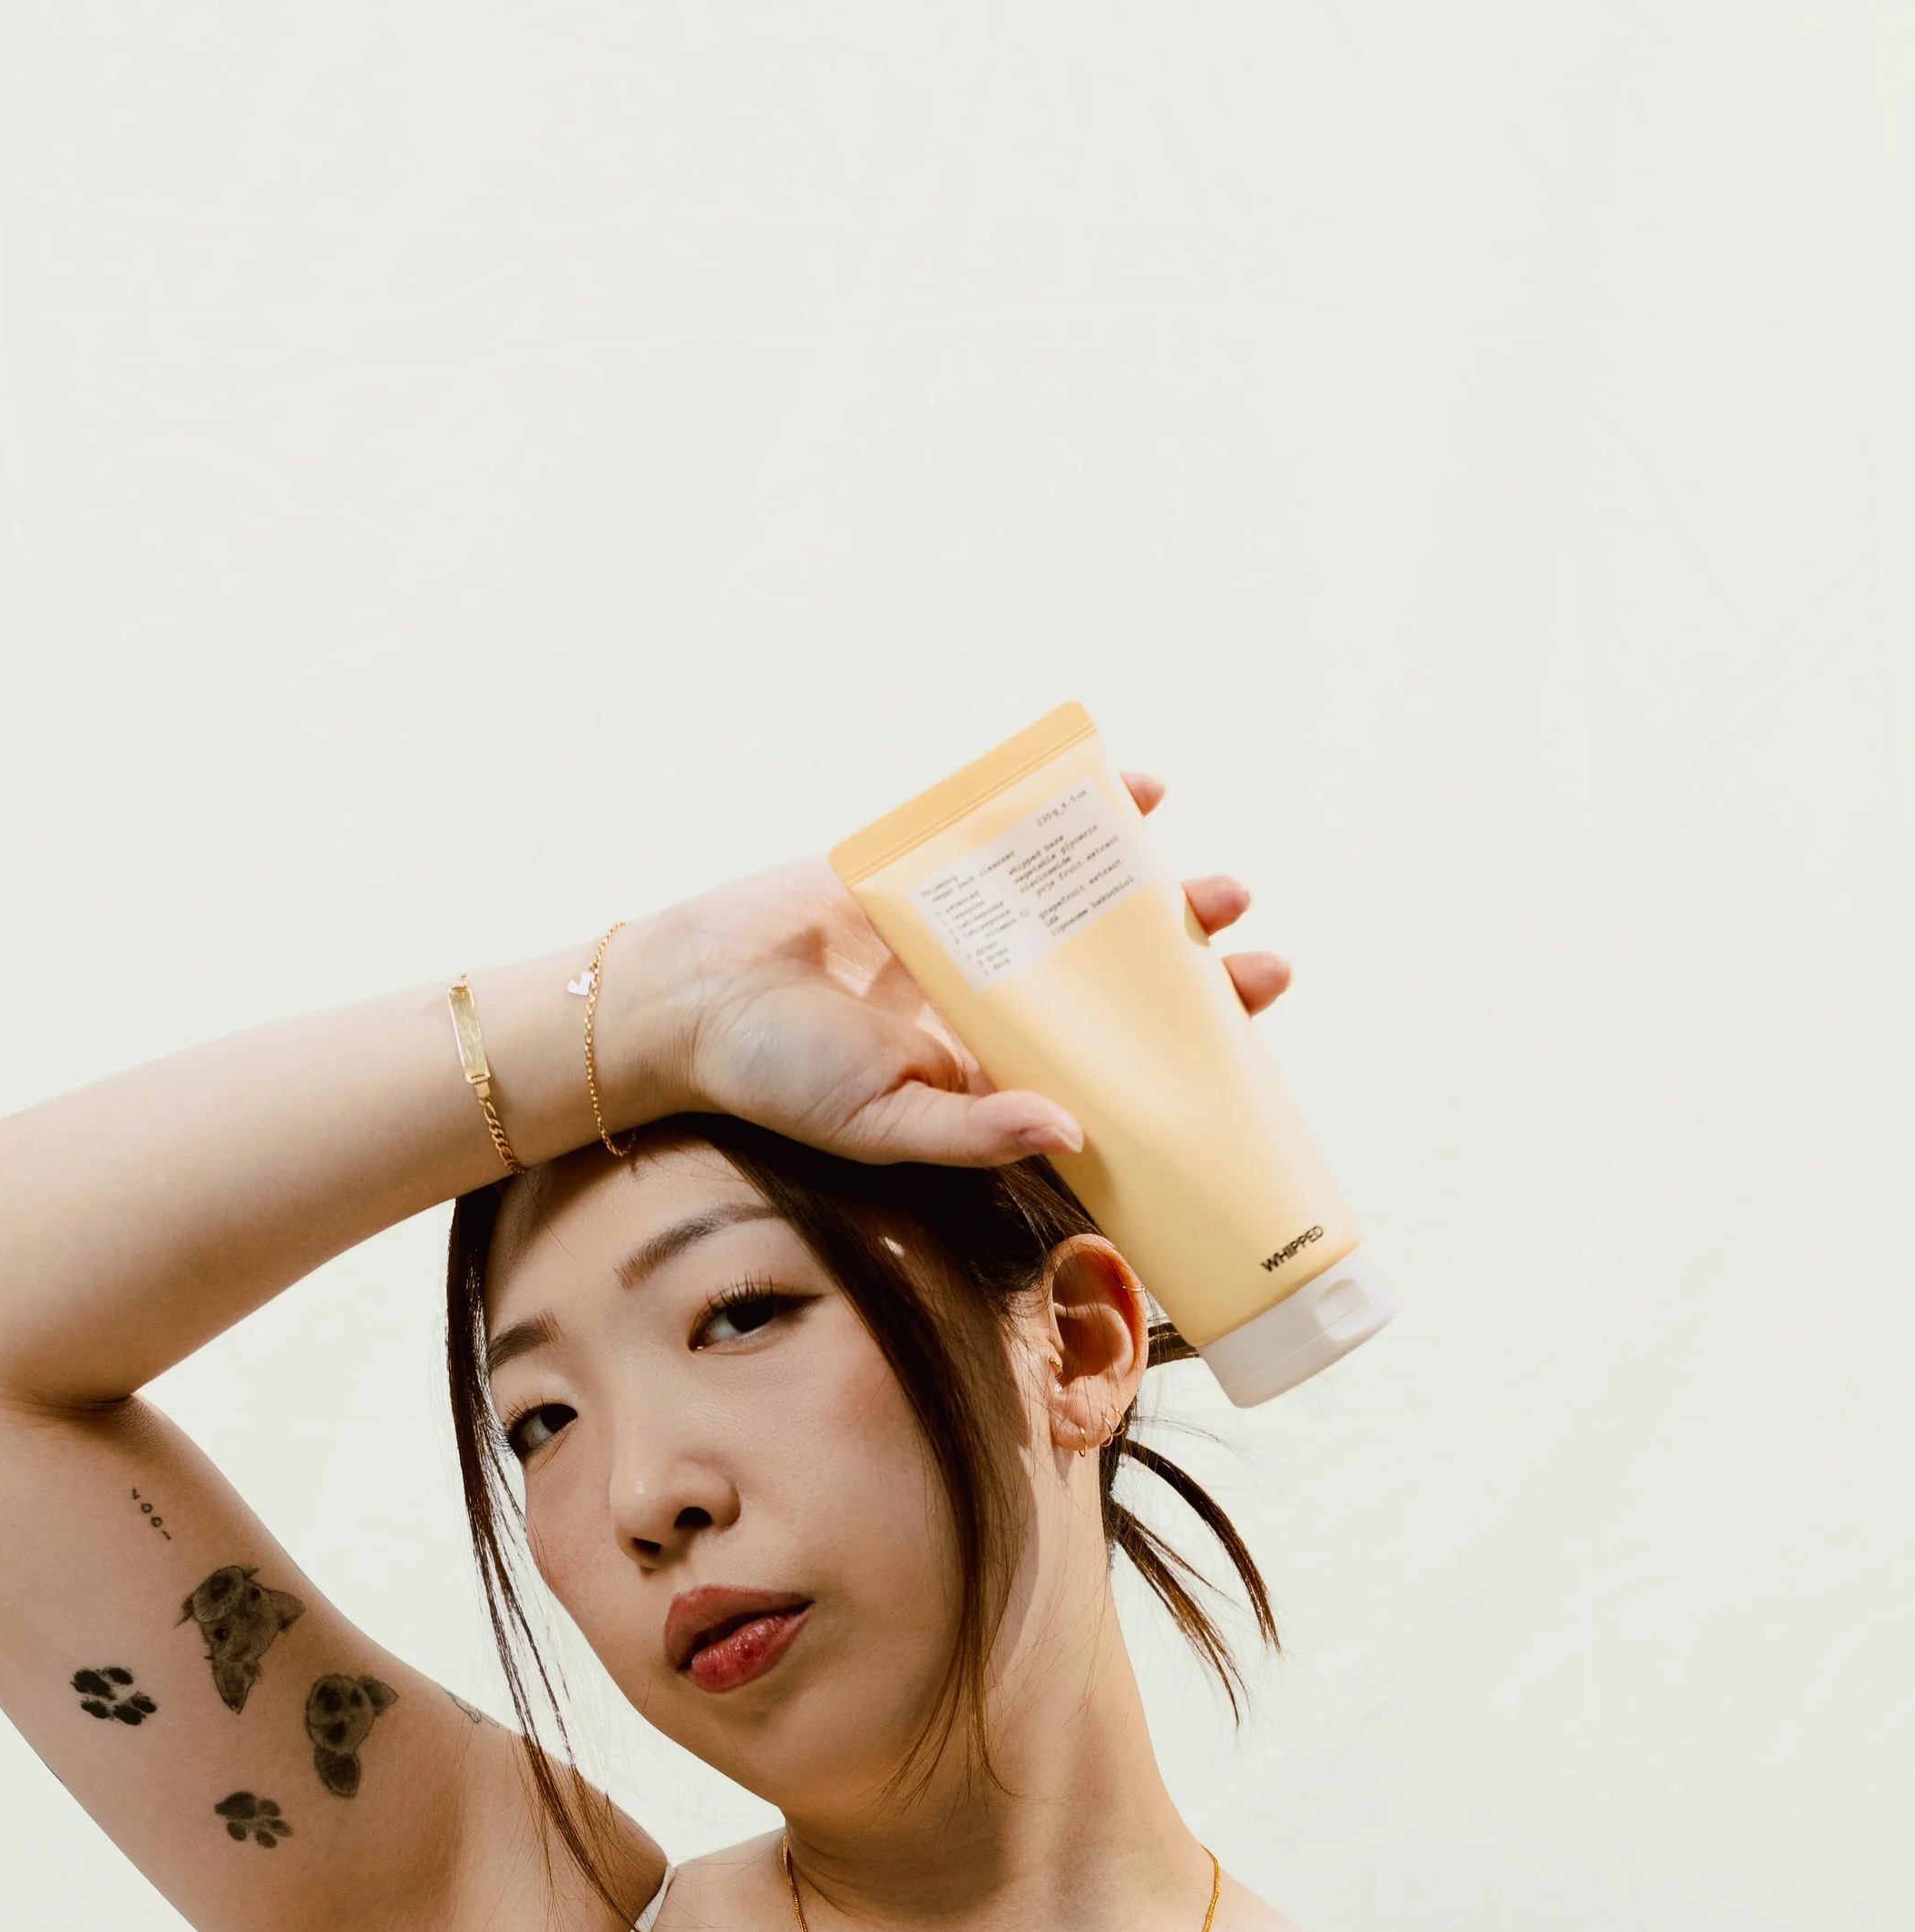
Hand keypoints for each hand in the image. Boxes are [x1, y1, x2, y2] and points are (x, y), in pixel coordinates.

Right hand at [652, 771, 1290, 1170]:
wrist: (694, 993)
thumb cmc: (782, 1080)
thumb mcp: (883, 1123)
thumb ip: (972, 1133)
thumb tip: (1070, 1133)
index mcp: (1000, 1068)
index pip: (1114, 1060)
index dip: (1183, 1046)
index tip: (1245, 1023)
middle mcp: (1001, 999)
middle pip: (1120, 978)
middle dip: (1191, 961)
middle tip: (1245, 944)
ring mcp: (974, 928)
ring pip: (1087, 904)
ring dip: (1156, 888)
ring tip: (1213, 884)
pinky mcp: (937, 863)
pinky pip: (1022, 830)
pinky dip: (1079, 804)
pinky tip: (1136, 788)